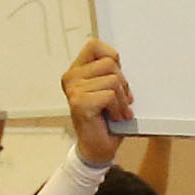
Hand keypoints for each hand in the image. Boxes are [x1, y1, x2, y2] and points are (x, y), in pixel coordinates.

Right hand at [61, 41, 128, 163]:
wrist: (98, 149)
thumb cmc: (106, 119)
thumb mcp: (109, 89)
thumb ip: (110, 72)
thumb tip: (120, 59)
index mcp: (76, 71)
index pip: (94, 45)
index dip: (112, 57)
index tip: (116, 77)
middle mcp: (71, 77)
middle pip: (110, 63)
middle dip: (123, 83)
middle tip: (122, 101)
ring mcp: (73, 90)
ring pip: (113, 79)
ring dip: (122, 100)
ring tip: (118, 112)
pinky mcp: (80, 103)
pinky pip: (111, 95)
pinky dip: (119, 109)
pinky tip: (115, 118)